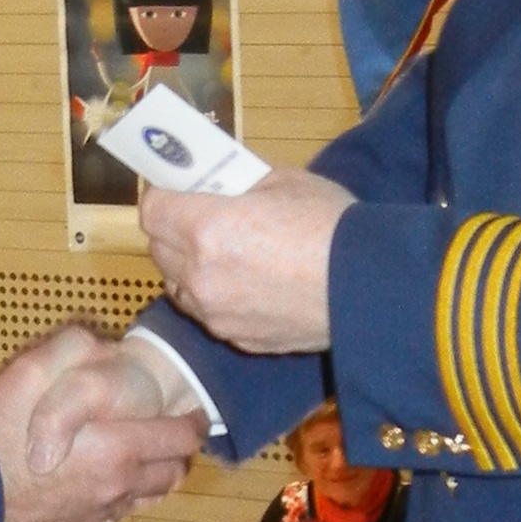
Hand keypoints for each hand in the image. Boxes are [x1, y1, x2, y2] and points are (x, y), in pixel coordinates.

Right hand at [0, 328, 202, 521]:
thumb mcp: (34, 369)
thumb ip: (77, 348)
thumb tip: (105, 345)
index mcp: (119, 449)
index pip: (178, 439)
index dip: (192, 424)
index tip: (193, 413)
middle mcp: (117, 488)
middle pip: (170, 475)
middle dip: (177, 453)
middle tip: (172, 435)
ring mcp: (95, 515)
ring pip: (145, 501)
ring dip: (153, 481)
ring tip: (146, 461)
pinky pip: (112, 521)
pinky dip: (121, 505)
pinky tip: (109, 492)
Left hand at [140, 166, 351, 353]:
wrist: (369, 287)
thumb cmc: (331, 227)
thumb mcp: (283, 182)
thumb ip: (238, 185)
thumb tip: (220, 186)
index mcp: (207, 229)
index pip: (151, 211)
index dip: (162, 196)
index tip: (177, 191)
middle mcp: (201, 276)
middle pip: (159, 249)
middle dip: (173, 230)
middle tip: (201, 218)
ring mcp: (216, 313)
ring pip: (179, 286)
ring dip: (189, 268)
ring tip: (223, 256)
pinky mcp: (236, 339)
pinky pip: (209, 313)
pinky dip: (216, 298)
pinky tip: (247, 285)